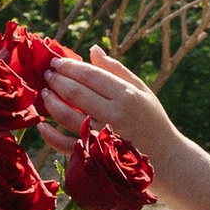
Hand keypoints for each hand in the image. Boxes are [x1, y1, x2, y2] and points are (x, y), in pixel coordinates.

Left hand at [37, 42, 174, 168]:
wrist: (166, 159)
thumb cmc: (152, 120)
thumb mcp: (141, 90)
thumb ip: (116, 69)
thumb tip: (93, 49)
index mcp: (126, 94)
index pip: (90, 75)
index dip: (69, 66)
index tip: (56, 62)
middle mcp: (114, 114)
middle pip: (75, 92)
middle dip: (56, 81)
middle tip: (46, 75)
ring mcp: (103, 136)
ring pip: (67, 116)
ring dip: (50, 103)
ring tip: (44, 93)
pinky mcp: (96, 156)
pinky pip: (67, 145)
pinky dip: (51, 136)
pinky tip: (42, 126)